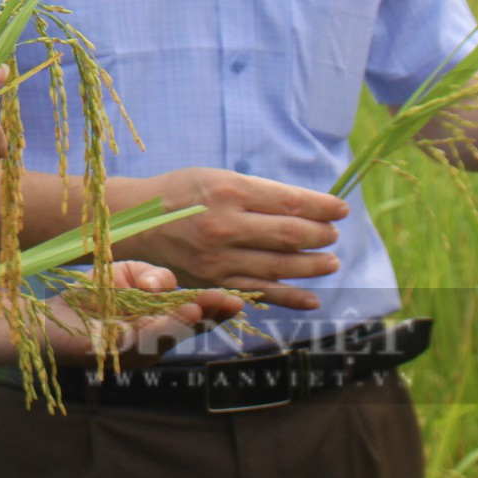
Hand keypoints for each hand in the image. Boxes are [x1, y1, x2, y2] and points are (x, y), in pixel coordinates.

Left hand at [44, 261, 245, 367]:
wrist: (46, 318)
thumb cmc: (90, 298)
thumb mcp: (124, 275)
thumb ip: (149, 275)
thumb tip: (165, 283)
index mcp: (160, 320)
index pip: (196, 315)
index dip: (217, 309)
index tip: (239, 298)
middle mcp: (153, 340)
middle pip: (188, 329)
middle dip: (210, 315)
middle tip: (232, 302)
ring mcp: (135, 350)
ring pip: (165, 337)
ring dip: (182, 322)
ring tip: (197, 307)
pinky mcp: (113, 353)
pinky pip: (137, 342)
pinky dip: (151, 330)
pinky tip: (163, 317)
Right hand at [120, 168, 345, 310]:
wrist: (136, 222)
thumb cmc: (181, 193)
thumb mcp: (217, 178)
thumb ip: (257, 192)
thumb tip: (304, 207)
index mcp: (229, 191)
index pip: (290, 201)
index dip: (323, 207)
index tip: (341, 209)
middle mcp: (226, 225)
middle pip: (290, 234)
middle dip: (322, 235)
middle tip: (334, 235)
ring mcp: (221, 257)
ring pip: (280, 266)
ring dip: (313, 266)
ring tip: (331, 262)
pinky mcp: (215, 281)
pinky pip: (260, 292)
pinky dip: (290, 297)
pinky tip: (312, 299)